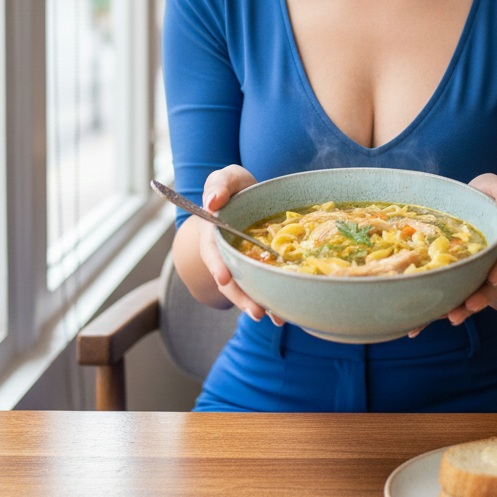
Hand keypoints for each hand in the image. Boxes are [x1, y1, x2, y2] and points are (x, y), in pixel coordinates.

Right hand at [197, 165, 284, 325]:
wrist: (246, 196)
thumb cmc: (233, 187)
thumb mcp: (226, 178)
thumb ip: (218, 185)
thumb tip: (212, 202)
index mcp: (214, 233)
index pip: (212, 251)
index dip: (217, 265)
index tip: (224, 279)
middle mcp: (225, 253)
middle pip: (230, 279)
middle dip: (241, 296)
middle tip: (256, 312)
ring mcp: (240, 263)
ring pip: (246, 287)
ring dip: (258, 303)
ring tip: (275, 318)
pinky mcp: (256, 266)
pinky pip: (261, 284)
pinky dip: (271, 299)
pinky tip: (283, 314)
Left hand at [408, 172, 496, 336]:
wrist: (467, 210)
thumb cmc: (482, 198)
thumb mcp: (495, 188)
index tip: (495, 279)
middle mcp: (487, 264)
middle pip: (486, 286)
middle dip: (477, 300)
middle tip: (466, 309)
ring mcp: (469, 275)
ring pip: (464, 296)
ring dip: (456, 310)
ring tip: (444, 319)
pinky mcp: (449, 280)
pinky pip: (442, 297)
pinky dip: (430, 313)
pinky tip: (414, 328)